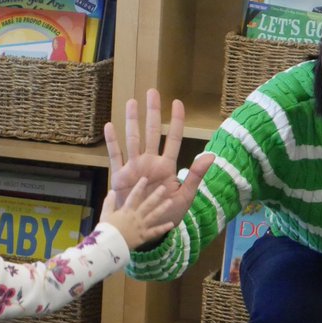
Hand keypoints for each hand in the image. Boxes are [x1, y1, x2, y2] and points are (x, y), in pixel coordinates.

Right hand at [98, 177, 174, 249]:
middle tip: (163, 187)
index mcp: (126, 211)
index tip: (145, 179)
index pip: (134, 196)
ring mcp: (141, 226)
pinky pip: (155, 232)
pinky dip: (163, 228)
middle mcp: (136, 217)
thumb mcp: (105, 214)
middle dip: (156, 195)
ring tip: (170, 202)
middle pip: (148, 204)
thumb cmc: (106, 230)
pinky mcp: (144, 236)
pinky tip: (171, 224)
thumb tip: (112, 191)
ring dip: (162, 208)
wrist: (109, 245)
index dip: (139, 186)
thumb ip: (109, 202)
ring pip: (154, 216)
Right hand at [103, 88, 213, 227]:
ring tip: (131, 102)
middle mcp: (150, 163)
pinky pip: (116, 156)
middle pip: (153, 132)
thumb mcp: (186, 197)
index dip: (177, 121)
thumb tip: (211, 155)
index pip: (174, 139)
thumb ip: (196, 175)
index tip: (177, 103)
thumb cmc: (168, 214)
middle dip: (152, 112)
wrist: (148, 231)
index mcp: (167, 166)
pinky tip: (110, 126)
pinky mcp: (121, 176)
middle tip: (151, 92)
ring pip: (133, 139)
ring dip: (132, 120)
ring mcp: (135, 167)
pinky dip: (112, 142)